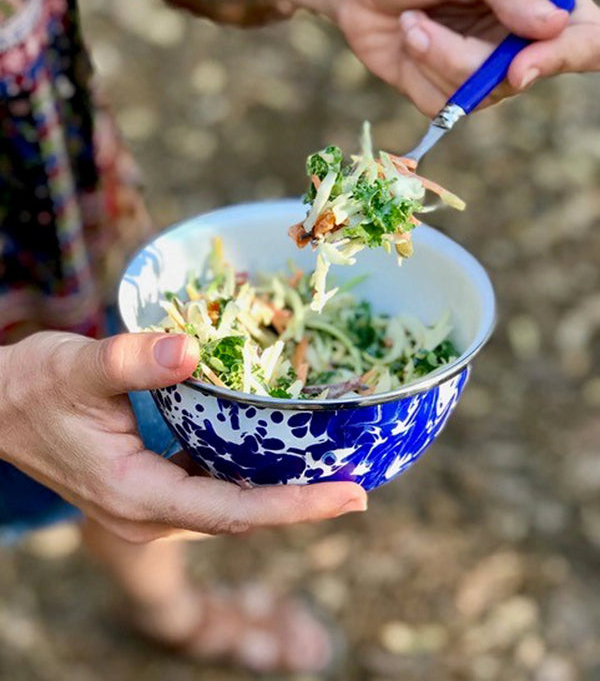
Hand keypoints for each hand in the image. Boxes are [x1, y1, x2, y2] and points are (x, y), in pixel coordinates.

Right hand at [0, 332, 365, 542]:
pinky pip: (211, 488)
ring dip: (279, 492)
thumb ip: (130, 360)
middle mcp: (148, 513)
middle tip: (359, 483)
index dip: (295, 508)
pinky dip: (249, 475)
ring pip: (229, 505)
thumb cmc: (33, 388)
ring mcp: (149, 504)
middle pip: (241, 517)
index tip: (351, 498)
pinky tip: (274, 449)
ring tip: (332, 469)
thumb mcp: (76, 367)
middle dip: (301, 505)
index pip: (232, 512)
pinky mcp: (151, 486)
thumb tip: (190, 351)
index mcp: (136, 496)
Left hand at [337, 0, 599, 114]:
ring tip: (413, 20)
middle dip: (467, 58)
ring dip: (435, 56)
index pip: (586, 39)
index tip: (520, 66)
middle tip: (423, 25)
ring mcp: (483, 73)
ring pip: (478, 95)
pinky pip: (444, 106)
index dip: (565, 57)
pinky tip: (409, 38)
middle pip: (524, 76)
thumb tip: (552, 26)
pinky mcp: (446, 95)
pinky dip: (420, 71)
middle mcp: (519, 41)